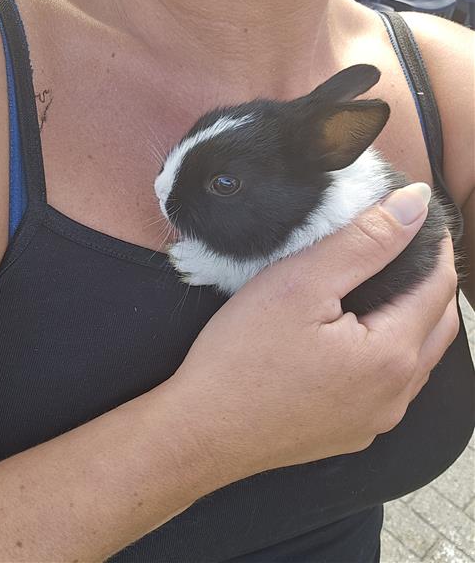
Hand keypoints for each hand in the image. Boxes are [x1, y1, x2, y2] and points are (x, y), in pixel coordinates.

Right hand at [164, 183, 458, 485]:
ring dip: (412, 320)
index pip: (438, 287)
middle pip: (436, 325)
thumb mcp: (300, 283)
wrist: (201, 432)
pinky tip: (359, 342)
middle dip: (429, 283)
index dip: (432, 247)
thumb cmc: (242, 357)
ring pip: (415, 360)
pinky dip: (388, 355)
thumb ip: (364, 242)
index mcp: (392, 355)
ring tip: (386, 288)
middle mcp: (395, 396)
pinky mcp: (349, 433)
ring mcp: (373, 422)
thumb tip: (415, 205)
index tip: (416, 219)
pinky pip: (388, 388)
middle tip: (405, 249)